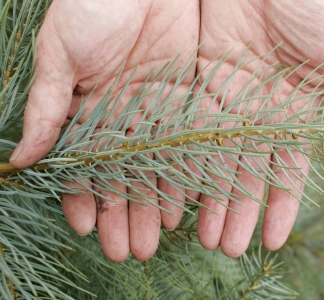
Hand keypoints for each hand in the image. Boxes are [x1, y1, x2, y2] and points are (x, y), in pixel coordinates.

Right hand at [10, 0, 199, 261]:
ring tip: (159, 239)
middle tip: (131, 252)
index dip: (84, 198)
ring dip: (157, 205)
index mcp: (89, 109)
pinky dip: (186, 175)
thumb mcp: (60, 53)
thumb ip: (48, 106)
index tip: (88, 230)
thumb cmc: (92, 5)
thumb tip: (23, 157)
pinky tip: (186, 205)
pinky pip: (188, 144)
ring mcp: (157, 111)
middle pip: (124, 176)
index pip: (85, 165)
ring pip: (157, 168)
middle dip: (126, 215)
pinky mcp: (189, 99)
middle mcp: (124, 117)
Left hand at [195, 0, 323, 256]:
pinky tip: (177, 192)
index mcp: (294, 110)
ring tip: (201, 235)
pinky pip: (187, 127)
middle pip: (245, 172)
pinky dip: (182, 159)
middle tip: (226, 249)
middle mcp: (258, 112)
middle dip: (238, 211)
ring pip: (213, 157)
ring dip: (209, 197)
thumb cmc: (319, 3)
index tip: (272, 240)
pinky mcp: (198, 80)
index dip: (280, 205)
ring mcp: (227, 98)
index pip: (286, 169)